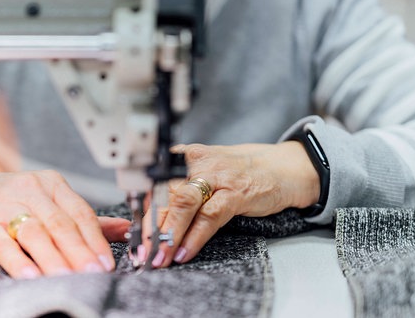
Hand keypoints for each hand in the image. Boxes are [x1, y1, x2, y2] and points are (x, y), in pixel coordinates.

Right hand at [0, 169, 130, 277]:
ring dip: (54, 258)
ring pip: (36, 233)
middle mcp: (31, 190)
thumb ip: (83, 217)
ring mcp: (6, 205)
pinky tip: (30, 275)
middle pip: (61, 224)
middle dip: (80, 251)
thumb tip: (124, 230)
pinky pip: (2, 244)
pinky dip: (18, 261)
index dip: (95, 239)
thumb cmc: (9, 198)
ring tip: (68, 278)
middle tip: (93, 272)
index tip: (106, 261)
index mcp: (52, 184)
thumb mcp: (48, 200)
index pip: (80, 212)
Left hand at [142, 142, 319, 267]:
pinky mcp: (236, 193)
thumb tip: (151, 217)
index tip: (132, 233)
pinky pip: (209, 217)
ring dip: (168, 235)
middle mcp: (197, 163)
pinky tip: (184, 252)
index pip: (153, 182)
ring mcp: (217, 176)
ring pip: (183, 204)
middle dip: (150, 227)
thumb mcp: (204, 171)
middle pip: (163, 194)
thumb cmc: (238, 171)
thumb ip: (178, 188)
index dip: (139, 210)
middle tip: (141, 251)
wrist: (282, 167)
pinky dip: (194, 237)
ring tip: (159, 257)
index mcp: (184, 157)